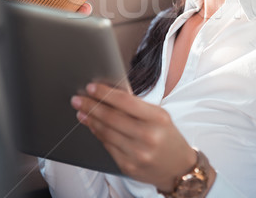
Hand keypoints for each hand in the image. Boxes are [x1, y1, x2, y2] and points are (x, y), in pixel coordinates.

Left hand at [71, 83, 195, 191]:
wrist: (178, 168)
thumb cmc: (168, 137)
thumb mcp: (160, 117)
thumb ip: (137, 107)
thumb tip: (108, 96)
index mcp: (158, 118)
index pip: (126, 102)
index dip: (105, 93)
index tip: (91, 87)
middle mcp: (148, 136)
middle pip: (111, 118)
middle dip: (91, 106)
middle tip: (77, 99)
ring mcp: (137, 153)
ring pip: (106, 133)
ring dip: (91, 121)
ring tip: (82, 112)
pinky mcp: (128, 166)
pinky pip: (108, 147)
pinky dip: (98, 135)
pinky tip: (93, 127)